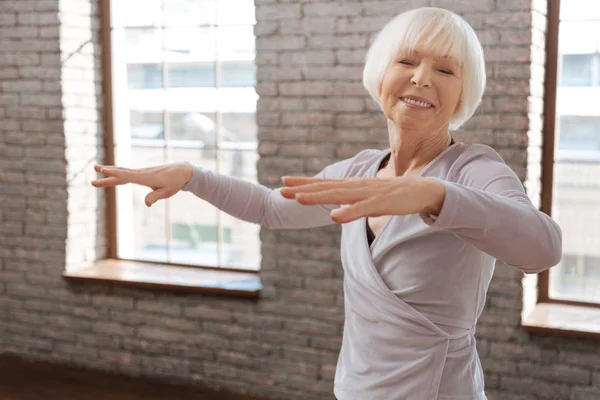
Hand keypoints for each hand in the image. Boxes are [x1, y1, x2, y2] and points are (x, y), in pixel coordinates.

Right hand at [91, 162, 193, 206]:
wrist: (181, 171)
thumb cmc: (174, 182)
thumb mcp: (167, 192)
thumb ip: (155, 197)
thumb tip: (147, 204)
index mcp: (145, 178)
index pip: (127, 176)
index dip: (115, 174)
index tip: (104, 171)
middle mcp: (141, 173)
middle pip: (121, 174)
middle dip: (107, 175)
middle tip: (92, 176)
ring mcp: (141, 172)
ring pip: (122, 171)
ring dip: (110, 171)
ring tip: (96, 168)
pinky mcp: (142, 173)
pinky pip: (127, 172)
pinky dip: (117, 171)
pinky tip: (111, 172)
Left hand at [280, 175, 445, 222]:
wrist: (426, 191)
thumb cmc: (397, 196)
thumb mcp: (371, 197)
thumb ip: (354, 201)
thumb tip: (338, 208)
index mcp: (354, 186)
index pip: (325, 183)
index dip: (304, 182)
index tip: (284, 182)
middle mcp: (358, 186)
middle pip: (326, 188)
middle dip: (303, 189)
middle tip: (282, 189)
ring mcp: (369, 194)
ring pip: (339, 196)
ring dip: (319, 197)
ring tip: (299, 199)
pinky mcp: (382, 203)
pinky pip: (362, 209)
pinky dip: (348, 212)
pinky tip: (335, 217)